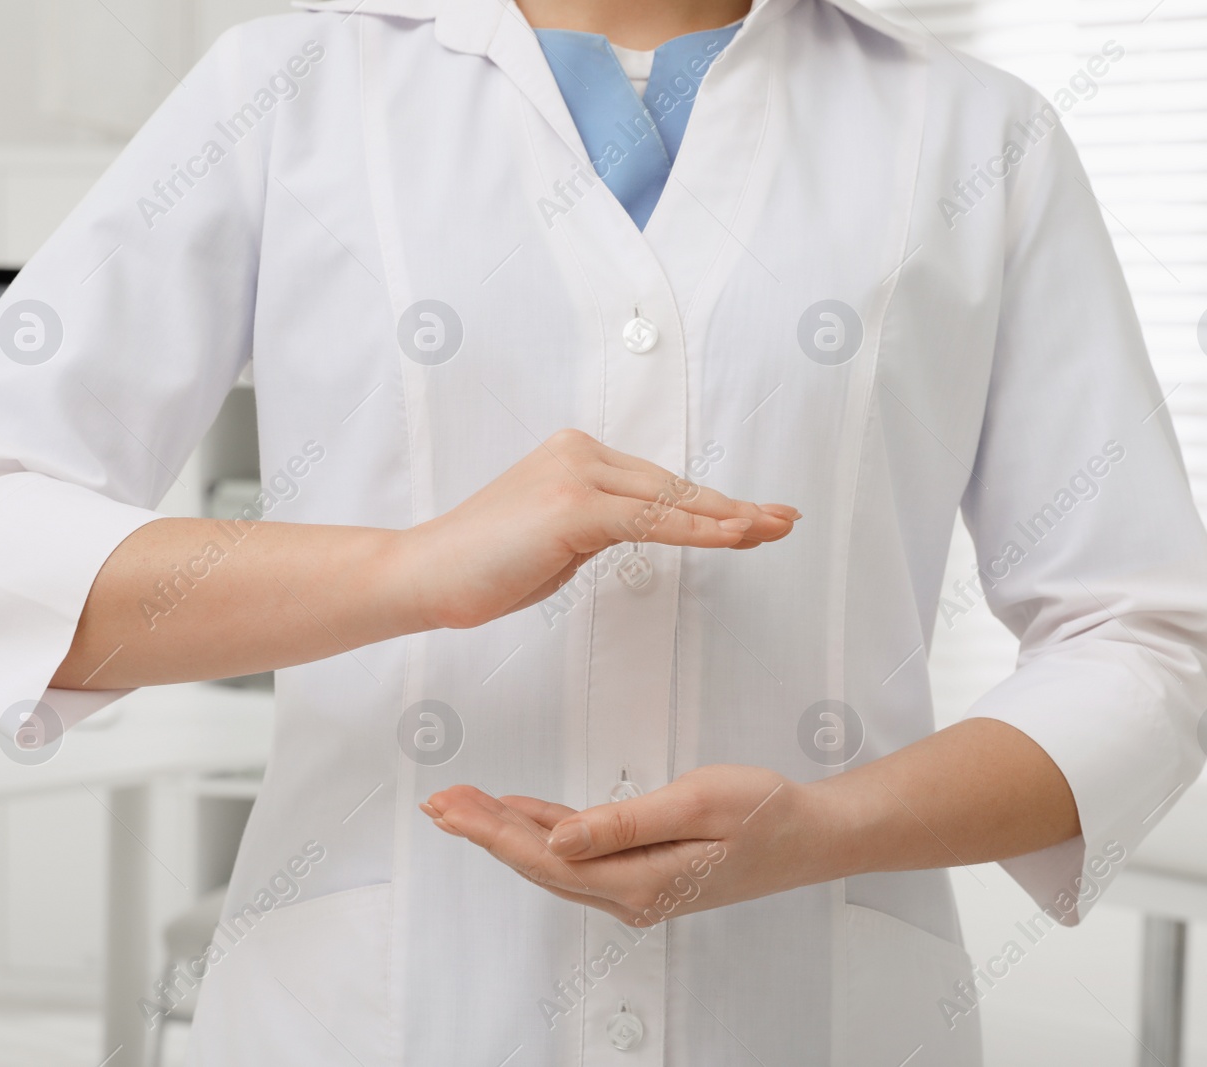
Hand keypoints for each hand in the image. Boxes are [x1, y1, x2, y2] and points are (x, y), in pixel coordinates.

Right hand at [398, 429, 797, 630]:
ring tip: (773, 529)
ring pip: (669, 501)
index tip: (753, 517)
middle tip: (783, 518)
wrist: (423, 575)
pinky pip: (651, 520)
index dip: (709, 505)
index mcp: (576, 457)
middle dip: (733, 507)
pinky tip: (735, 535)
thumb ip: (599, 529)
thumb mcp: (555, 542)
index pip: (658, 485)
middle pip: (673, 486)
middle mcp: (580, 454)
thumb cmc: (482, 569)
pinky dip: (697, 530)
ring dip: (728, 518)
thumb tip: (641, 531)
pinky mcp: (573, 506)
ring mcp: (576, 476)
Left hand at [421, 765, 843, 926]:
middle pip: (540, 863)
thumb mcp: (697, 803)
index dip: (491, 832)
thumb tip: (556, 838)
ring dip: (509, 832)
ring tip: (465, 805)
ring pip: (555, 860)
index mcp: (638, 881)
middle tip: (439, 801)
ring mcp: (638, 888)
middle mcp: (630, 895)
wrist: (812, 835)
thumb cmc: (764, 812)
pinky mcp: (646, 872)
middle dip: (485, 831)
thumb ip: (622, 823)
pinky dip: (546, 830)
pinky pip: (582, 854)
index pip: (545, 857)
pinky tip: (523, 813)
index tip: (451, 805)